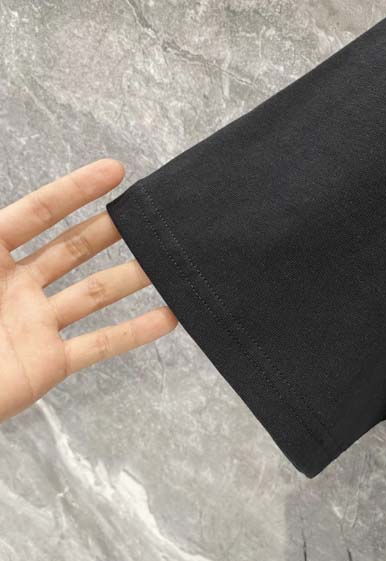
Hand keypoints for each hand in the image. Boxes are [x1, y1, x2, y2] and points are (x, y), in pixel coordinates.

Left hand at [0, 159, 176, 421]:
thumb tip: (2, 208)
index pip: (37, 213)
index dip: (75, 190)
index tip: (114, 171)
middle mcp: (18, 286)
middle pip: (73, 249)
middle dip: (110, 229)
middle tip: (147, 214)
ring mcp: (37, 324)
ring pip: (94, 294)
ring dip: (132, 277)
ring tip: (167, 262)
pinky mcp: (50, 363)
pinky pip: (99, 345)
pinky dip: (134, 333)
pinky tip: (167, 318)